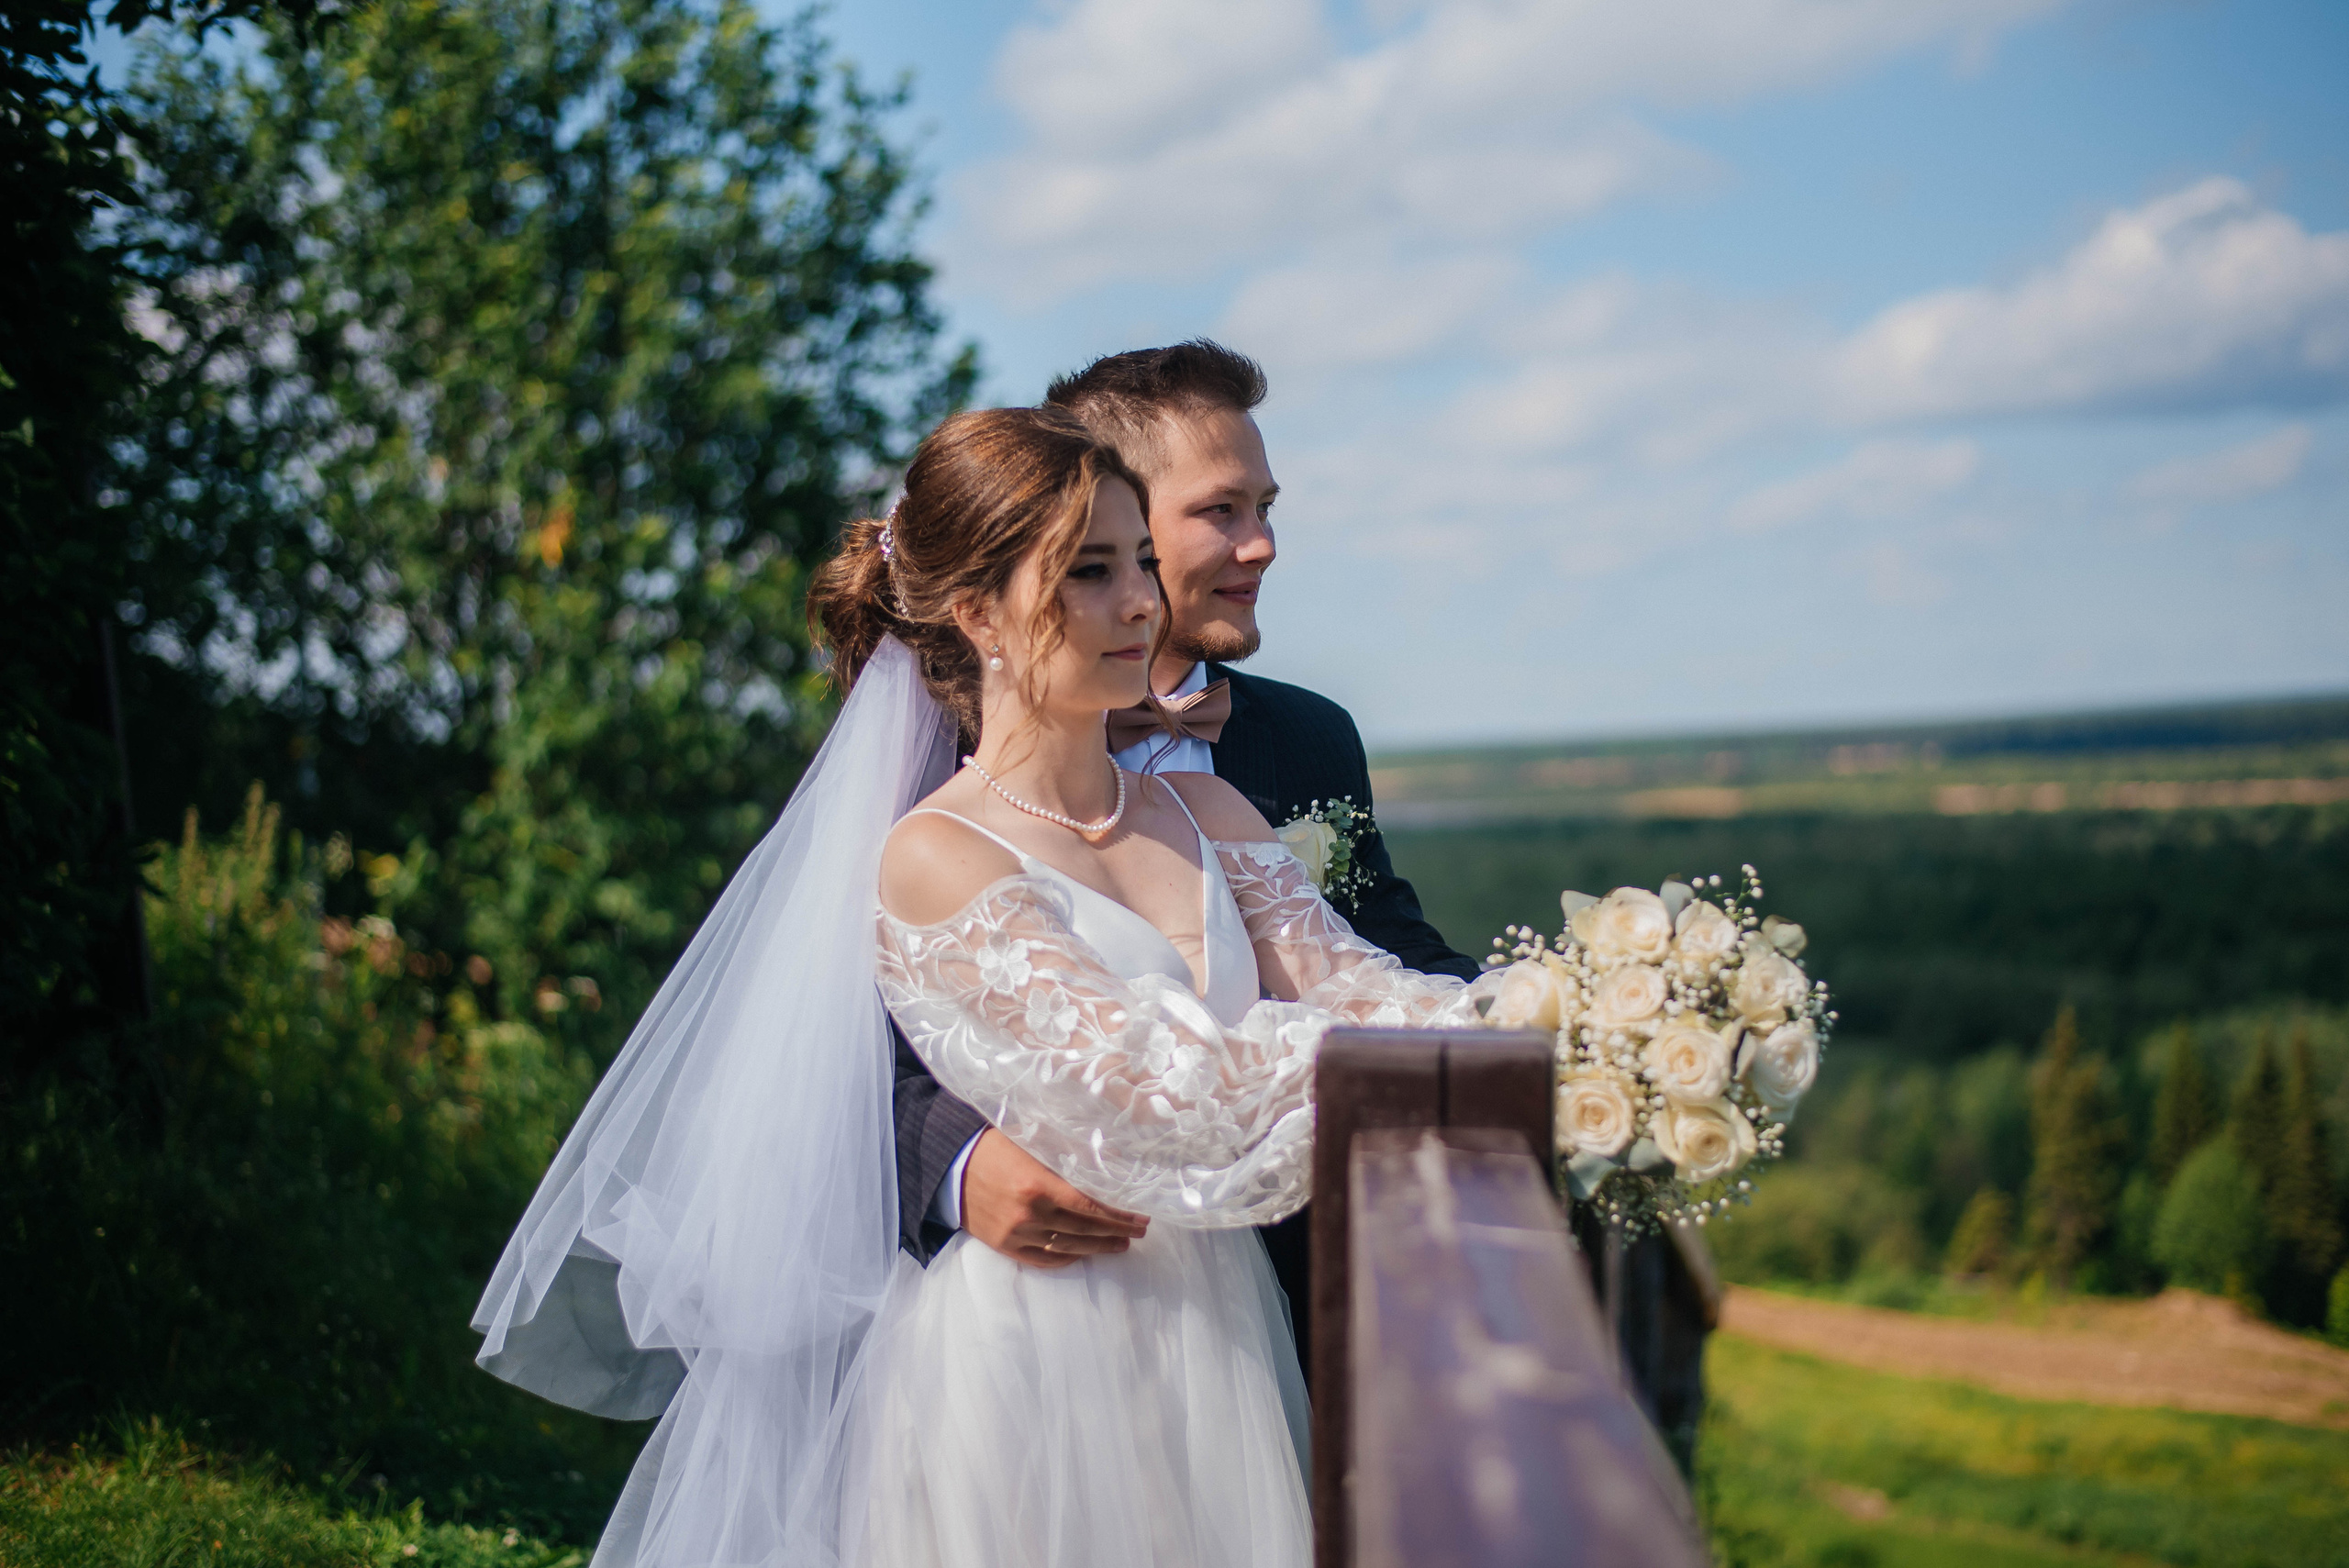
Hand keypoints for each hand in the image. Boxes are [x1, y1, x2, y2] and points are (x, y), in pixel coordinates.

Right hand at [960, 1128, 1147, 1268]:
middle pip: (1085, 1230)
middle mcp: (1030, 1214)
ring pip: (1068, 1248)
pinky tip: (1084, 1253)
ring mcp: (1016, 1233)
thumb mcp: (1033, 1140)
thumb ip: (1067, 1155)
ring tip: (1119, 1245)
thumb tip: (1108, 1163)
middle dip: (1116, 1232)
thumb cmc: (994, 1143)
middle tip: (1139, 1232)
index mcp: (1038, 1184)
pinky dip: (1067, 1259)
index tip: (1140, 1216)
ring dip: (1098, 1248)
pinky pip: (1043, 1260)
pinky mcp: (1004, 1245)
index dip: (1119, 1215)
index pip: (1090, 1207)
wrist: (950, 1163)